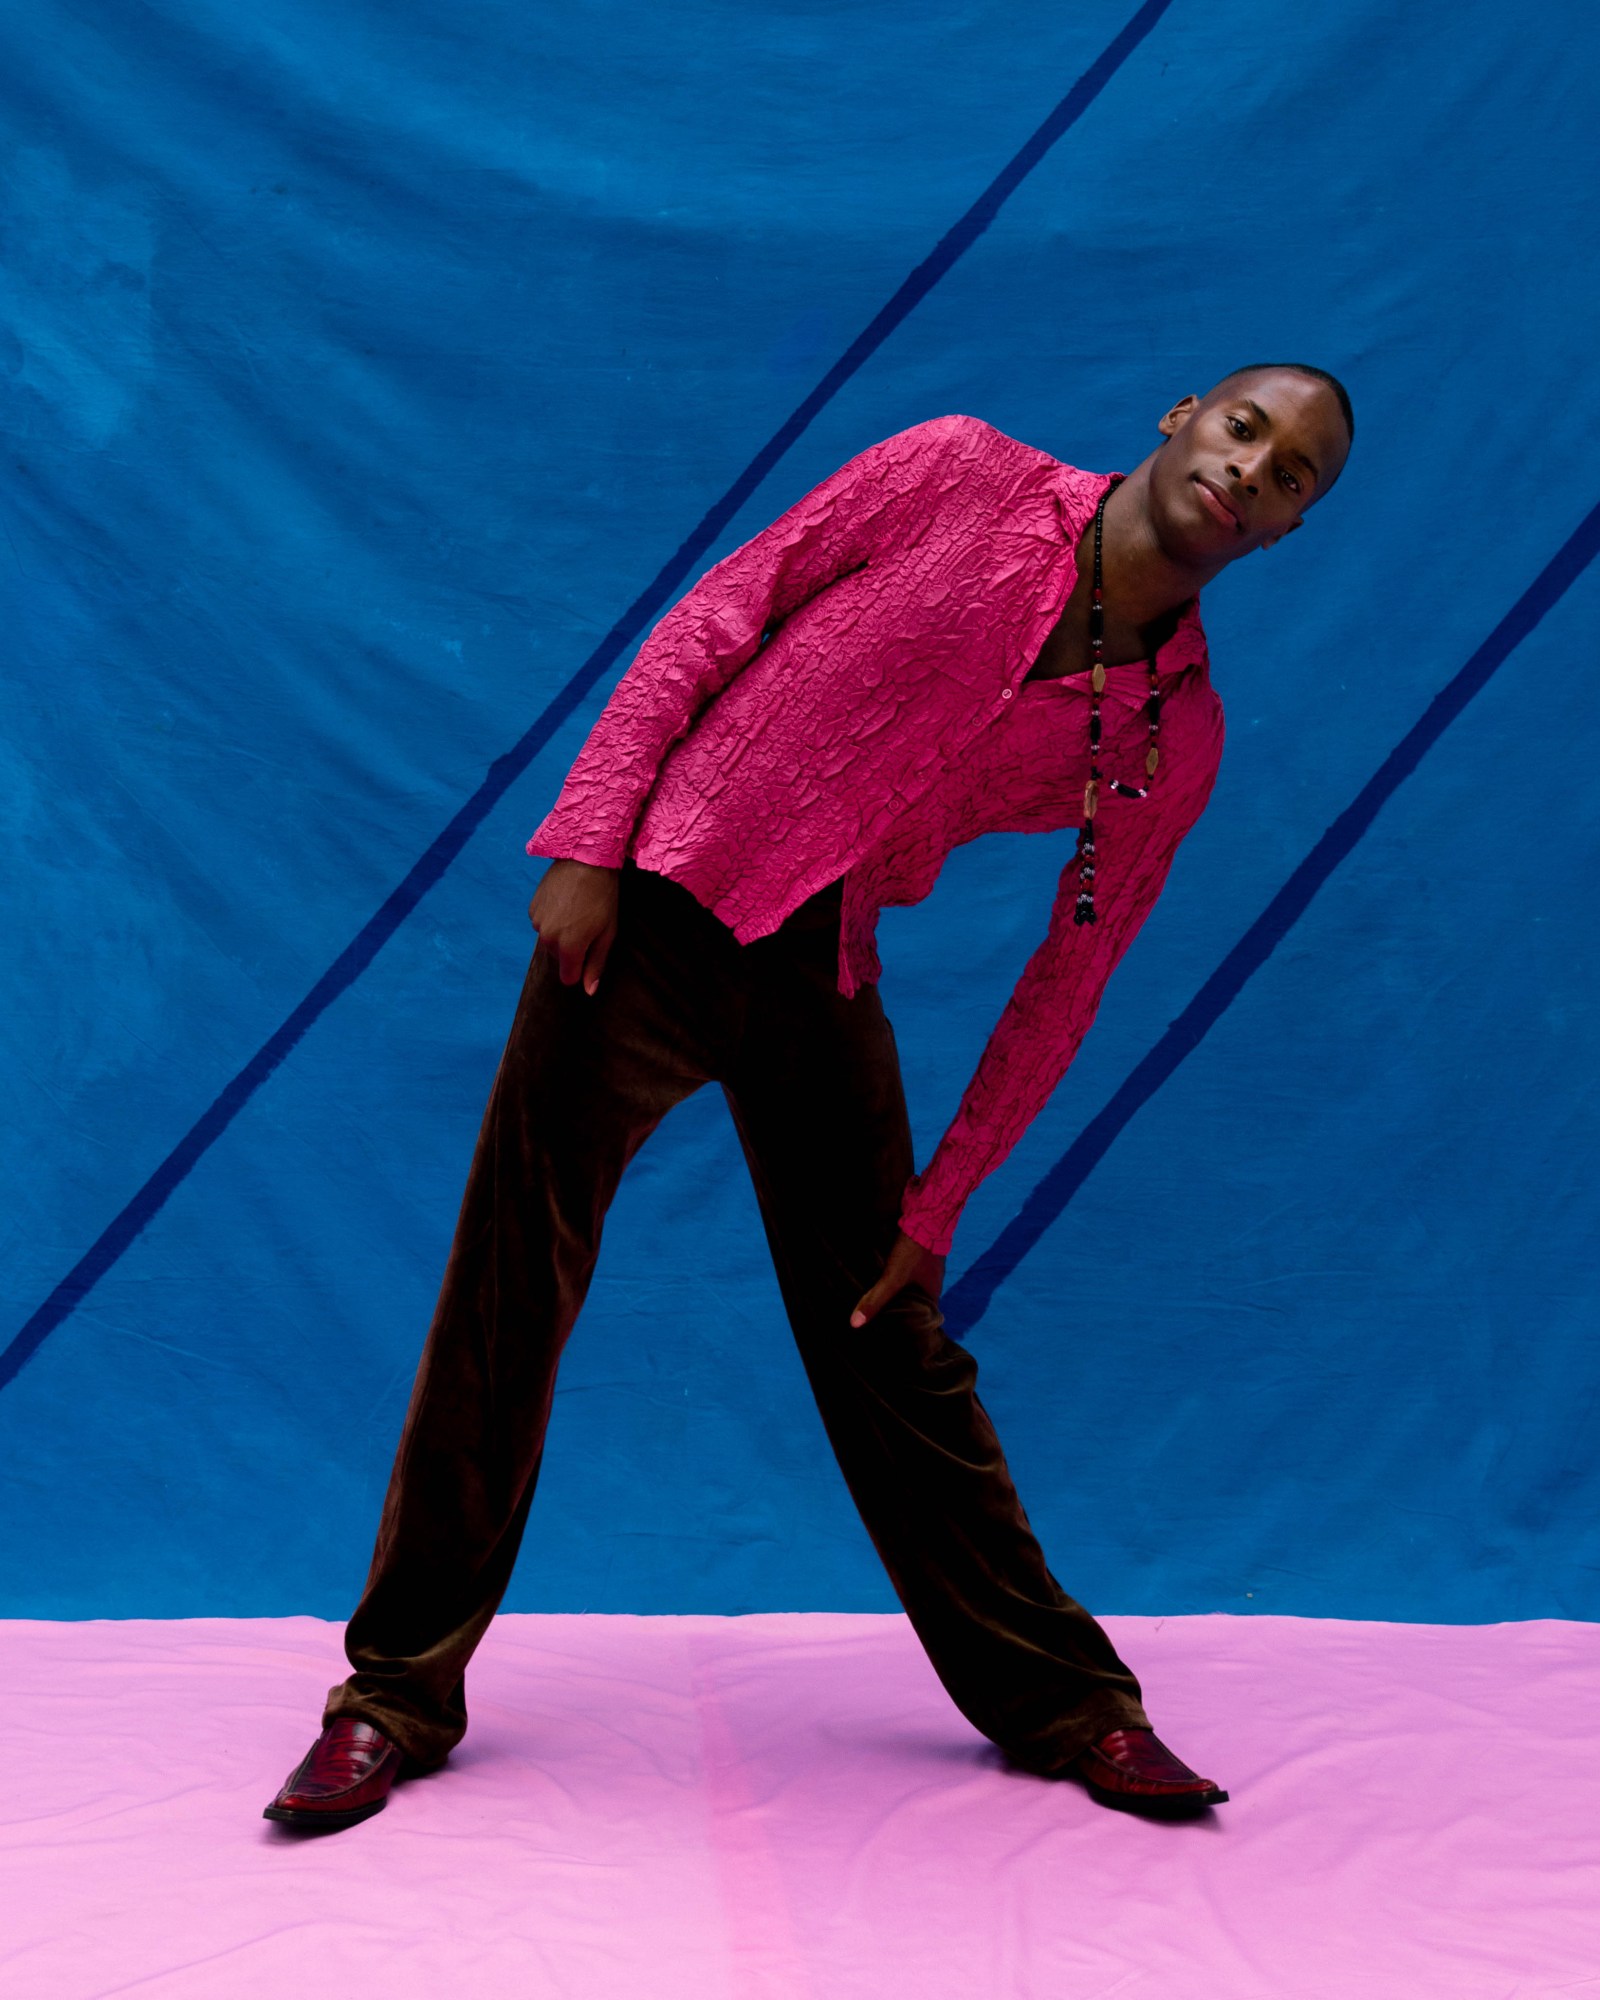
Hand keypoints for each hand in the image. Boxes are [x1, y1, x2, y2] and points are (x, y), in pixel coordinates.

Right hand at [528, 859, 619, 995]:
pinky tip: (565, 902)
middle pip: (559, 958)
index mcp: (569, 948)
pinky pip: (542, 924)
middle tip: (587, 924)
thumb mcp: (607, 933)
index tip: (590, 951)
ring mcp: (537, 923)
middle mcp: (548, 939)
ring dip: (561, 933)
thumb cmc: (603, 897)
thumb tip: (589, 991)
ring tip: (577, 910)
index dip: (580, 969)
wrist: (585, 859)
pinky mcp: (532, 908)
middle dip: (571, 949)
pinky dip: (552, 919)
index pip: (568, 978)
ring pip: (549, 941)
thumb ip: (596, 964)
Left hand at [850, 1229, 945, 1327]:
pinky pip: (913, 1270)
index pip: (922, 1318)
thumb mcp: (892, 1278)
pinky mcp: (924, 1252)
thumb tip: (856, 1323)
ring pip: (915, 1285)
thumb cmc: (913, 1250)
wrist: (927, 1216)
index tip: (895, 1330)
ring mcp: (931, 1266)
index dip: (910, 1325)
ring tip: (885, 1296)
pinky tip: (890, 1273)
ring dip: (903, 1290)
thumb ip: (876, 1300)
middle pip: (918, 1302)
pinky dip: (903, 1274)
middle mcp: (935, 1282)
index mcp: (933, 1294)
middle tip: (886, 1315)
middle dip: (903, 1307)